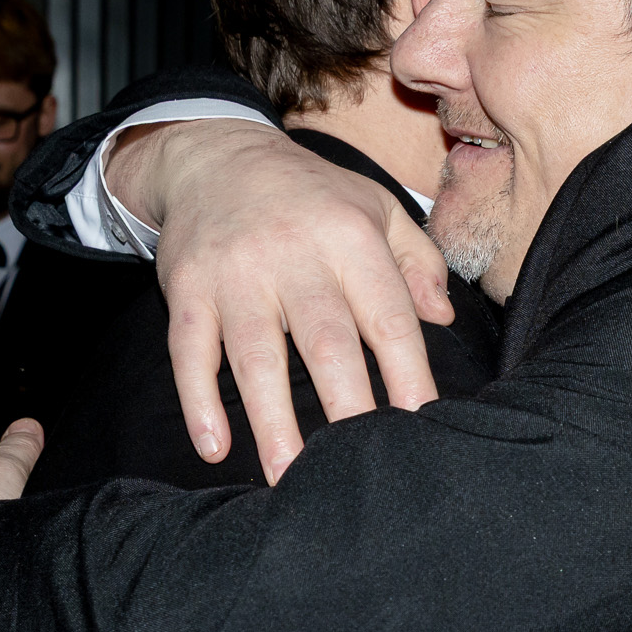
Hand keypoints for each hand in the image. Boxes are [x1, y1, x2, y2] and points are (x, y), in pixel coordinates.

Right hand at [109, 118, 455, 483]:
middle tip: (362, 467)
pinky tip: (213, 445)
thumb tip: (444, 318)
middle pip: (325, 341)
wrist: (215, 156)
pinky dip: (198, 400)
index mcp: (350, 238)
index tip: (423, 424)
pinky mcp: (187, 288)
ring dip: (272, 420)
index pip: (388, 316)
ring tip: (289, 476)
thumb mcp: (375, 206)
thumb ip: (418, 260)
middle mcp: (293, 254)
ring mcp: (235, 273)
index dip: (408, 373)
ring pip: (256, 355)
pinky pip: (189, 351)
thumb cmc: (311, 195)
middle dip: (347, 407)